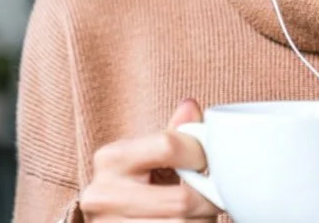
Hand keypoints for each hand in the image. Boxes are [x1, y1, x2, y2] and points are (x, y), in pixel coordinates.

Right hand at [81, 99, 219, 221]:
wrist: (112, 218)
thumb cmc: (137, 185)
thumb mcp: (148, 156)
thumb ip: (173, 134)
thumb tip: (190, 107)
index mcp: (111, 158)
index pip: (169, 146)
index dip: (199, 153)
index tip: (205, 161)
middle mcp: (103, 195)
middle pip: (181, 200)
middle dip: (208, 199)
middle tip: (214, 195)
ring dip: (201, 221)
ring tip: (199, 213)